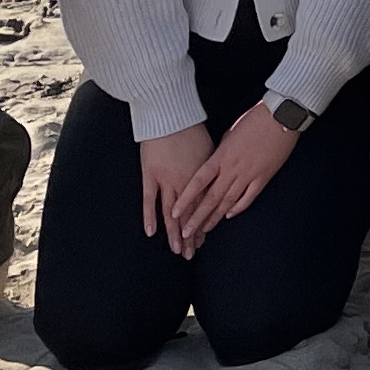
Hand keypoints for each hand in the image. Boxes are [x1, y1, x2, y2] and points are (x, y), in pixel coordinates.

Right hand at [136, 121, 213, 243]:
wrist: (169, 115)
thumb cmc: (192, 128)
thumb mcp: (210, 149)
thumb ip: (213, 169)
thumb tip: (220, 179)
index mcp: (202, 176)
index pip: (203, 208)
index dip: (202, 225)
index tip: (203, 241)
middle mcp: (186, 183)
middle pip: (189, 215)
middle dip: (190, 236)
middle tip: (190, 254)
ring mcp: (166, 180)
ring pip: (171, 213)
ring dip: (174, 233)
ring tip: (176, 251)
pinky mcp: (150, 175)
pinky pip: (149, 200)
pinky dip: (150, 216)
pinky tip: (151, 233)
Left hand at [163, 102, 301, 254]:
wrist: (281, 116)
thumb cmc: (254, 119)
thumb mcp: (230, 133)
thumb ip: (220, 152)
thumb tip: (215, 164)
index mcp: (221, 156)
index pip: (198, 182)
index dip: (186, 199)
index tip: (174, 213)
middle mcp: (232, 169)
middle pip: (211, 198)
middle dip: (197, 218)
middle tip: (186, 233)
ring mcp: (249, 174)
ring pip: (228, 201)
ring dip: (215, 218)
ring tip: (205, 231)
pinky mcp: (263, 177)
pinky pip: (248, 197)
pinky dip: (238, 208)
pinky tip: (230, 216)